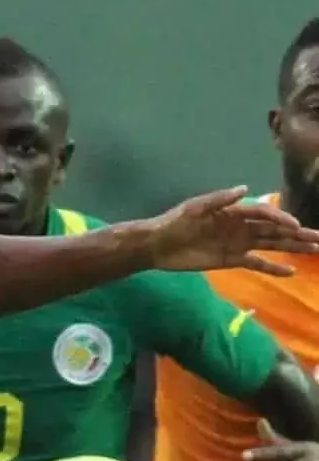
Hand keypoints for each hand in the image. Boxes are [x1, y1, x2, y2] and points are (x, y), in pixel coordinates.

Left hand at [144, 186, 318, 275]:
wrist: (158, 245)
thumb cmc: (175, 222)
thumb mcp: (195, 207)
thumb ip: (220, 199)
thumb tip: (245, 188)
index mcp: (232, 211)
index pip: (263, 213)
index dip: (280, 219)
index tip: (296, 227)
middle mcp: (240, 226)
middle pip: (274, 230)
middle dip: (297, 233)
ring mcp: (238, 244)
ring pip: (271, 245)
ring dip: (292, 247)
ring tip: (316, 250)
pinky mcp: (232, 260)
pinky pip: (257, 263)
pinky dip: (273, 268)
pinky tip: (291, 272)